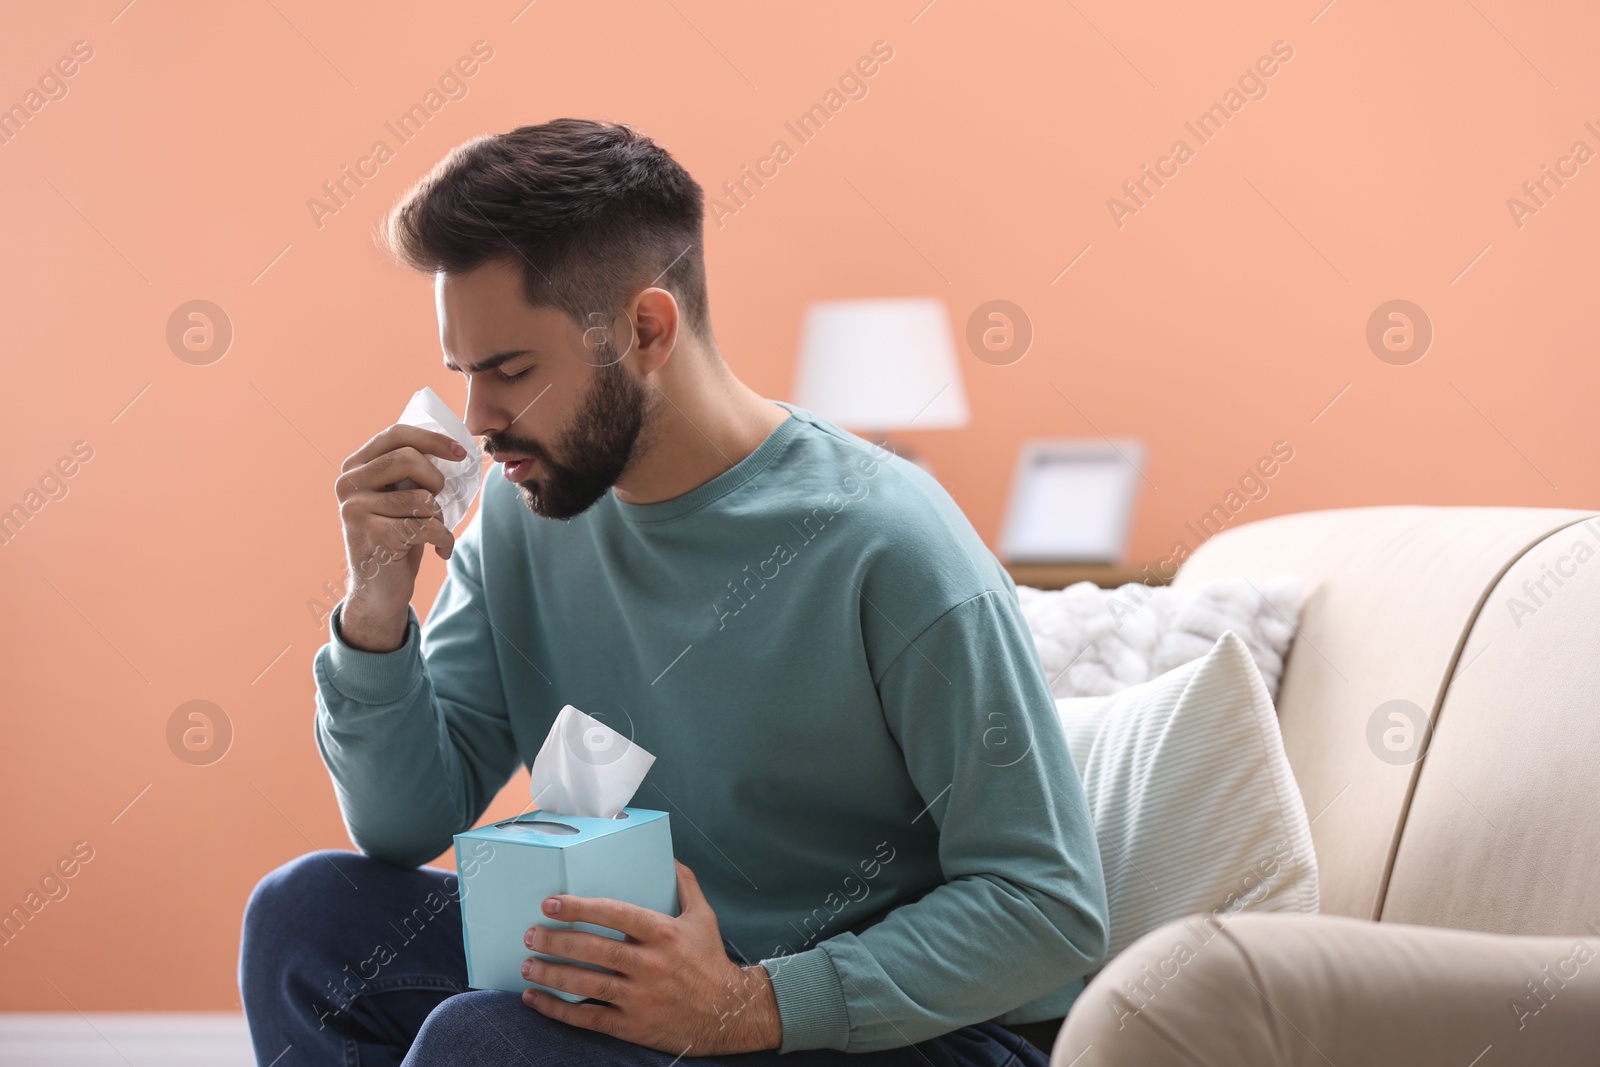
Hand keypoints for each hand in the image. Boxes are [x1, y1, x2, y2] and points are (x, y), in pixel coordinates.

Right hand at [334, 424, 466, 651]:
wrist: (378, 591)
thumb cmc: (397, 538)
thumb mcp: (399, 497)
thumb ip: (410, 470)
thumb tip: (455, 447)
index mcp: (354, 467)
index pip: (395, 434)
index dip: (433, 439)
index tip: (461, 452)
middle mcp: (348, 485)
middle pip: (408, 458)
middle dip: (436, 480)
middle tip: (439, 500)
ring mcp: (356, 510)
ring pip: (422, 497)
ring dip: (440, 518)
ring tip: (432, 532)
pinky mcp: (374, 536)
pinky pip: (427, 526)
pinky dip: (444, 540)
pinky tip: (440, 551)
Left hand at [520, 860, 782, 1054]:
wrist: (728, 1013)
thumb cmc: (710, 961)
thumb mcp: (703, 916)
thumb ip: (684, 883)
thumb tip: (666, 855)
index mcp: (663, 934)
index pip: (615, 914)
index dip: (580, 908)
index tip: (551, 903)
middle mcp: (650, 965)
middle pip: (593, 950)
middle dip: (555, 941)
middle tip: (531, 934)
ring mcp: (640, 997)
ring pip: (586, 984)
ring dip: (551, 973)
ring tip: (527, 964)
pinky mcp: (633, 1025)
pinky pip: (588, 1017)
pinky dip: (558, 1009)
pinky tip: (536, 998)